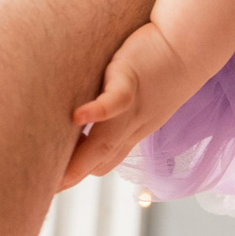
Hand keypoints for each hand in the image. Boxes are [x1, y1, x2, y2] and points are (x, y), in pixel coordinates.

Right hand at [64, 22, 189, 186]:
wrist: (191, 46)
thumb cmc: (157, 65)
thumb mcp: (135, 95)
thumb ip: (111, 108)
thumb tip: (82, 113)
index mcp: (131, 132)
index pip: (100, 163)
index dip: (75, 173)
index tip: (49, 184)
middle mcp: (131, 127)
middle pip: (100, 161)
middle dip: (72, 176)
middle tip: (43, 190)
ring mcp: (133, 108)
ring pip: (106, 142)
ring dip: (81, 160)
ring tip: (56, 175)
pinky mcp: (131, 81)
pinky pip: (115, 102)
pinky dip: (97, 112)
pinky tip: (77, 116)